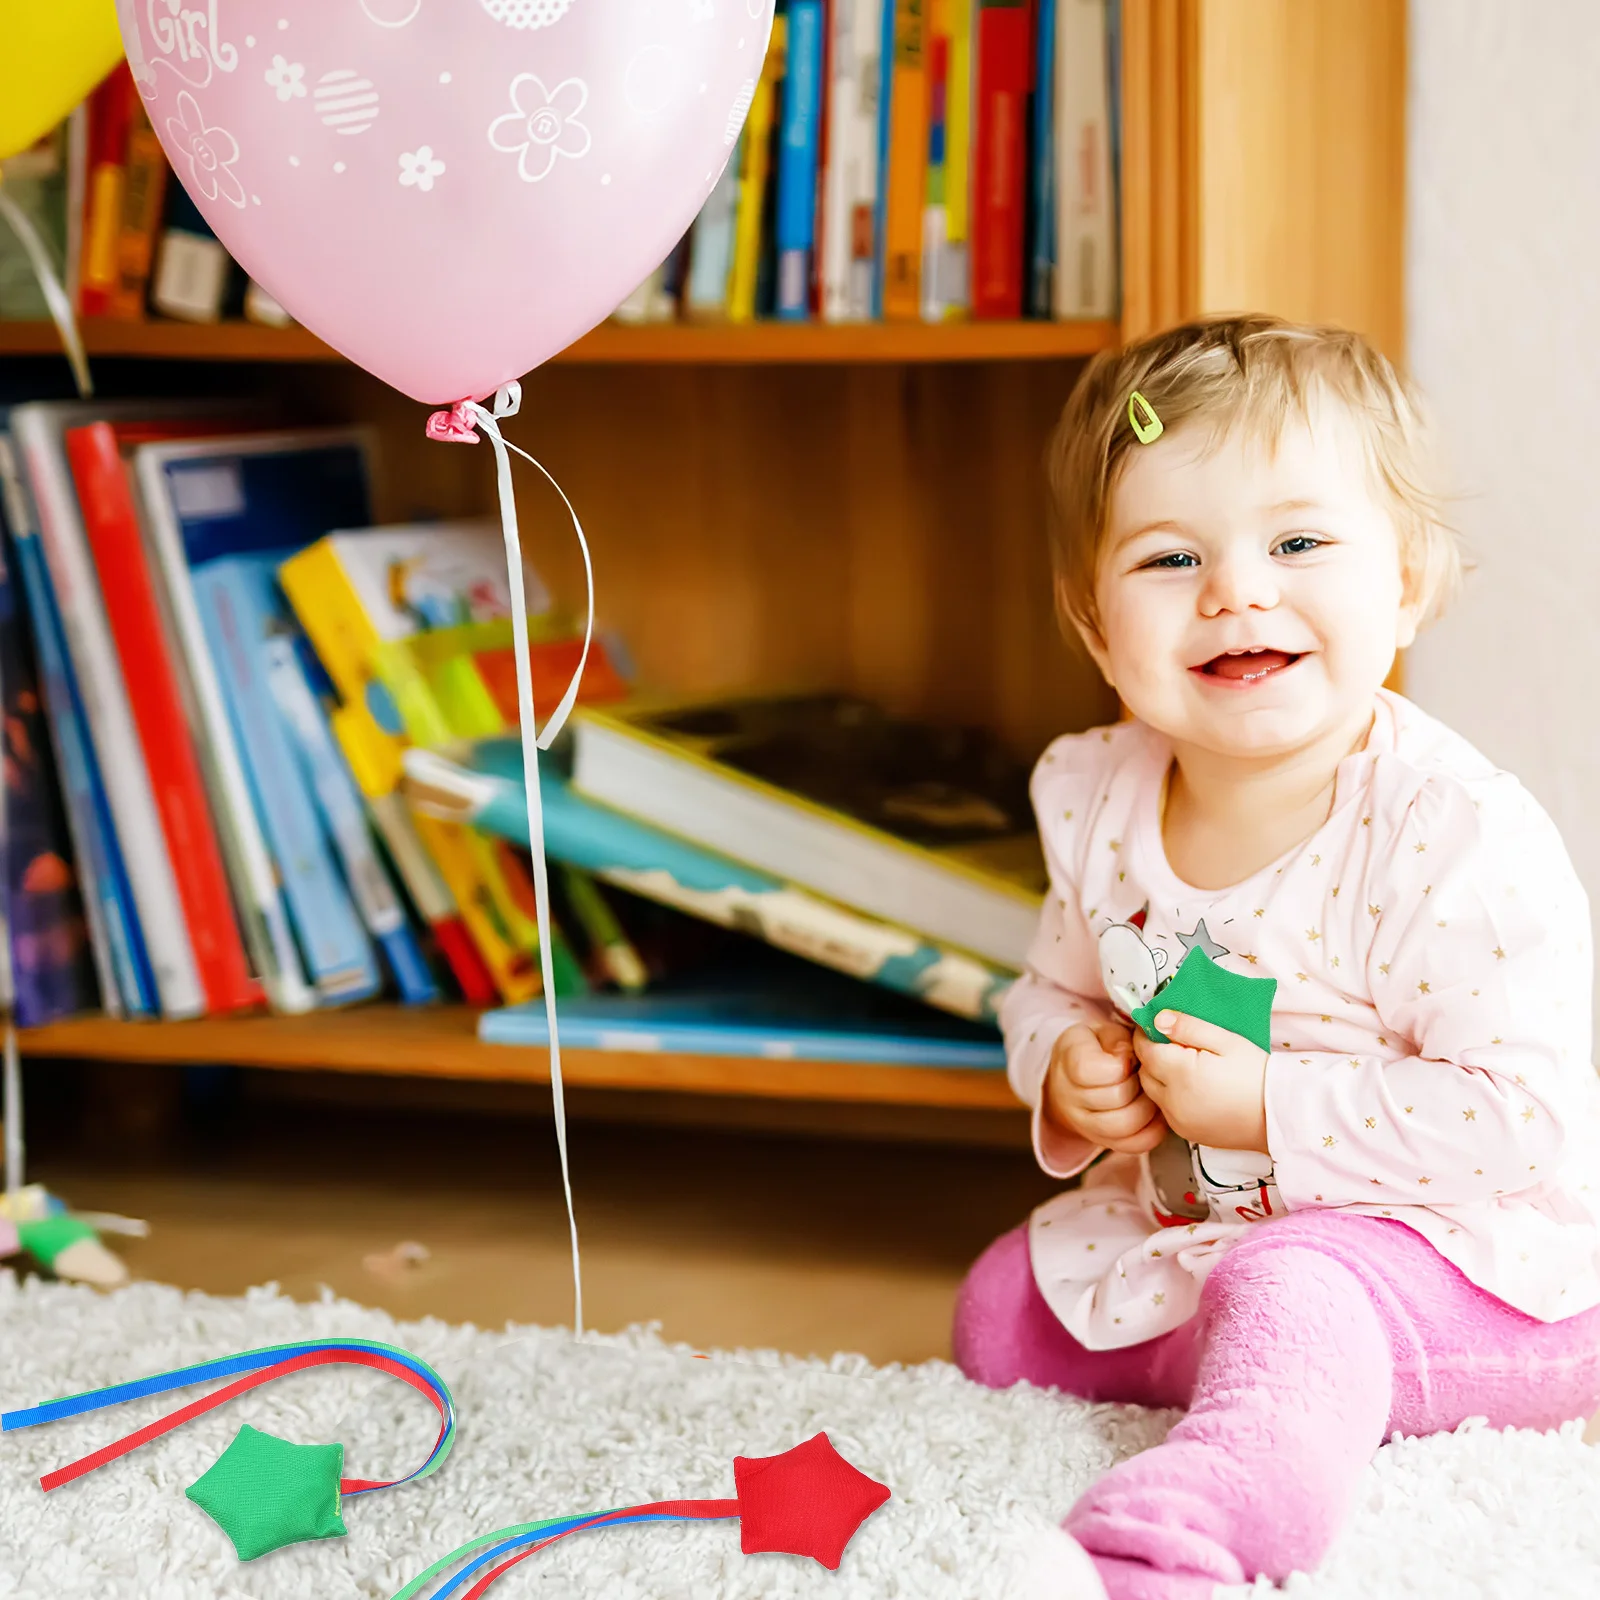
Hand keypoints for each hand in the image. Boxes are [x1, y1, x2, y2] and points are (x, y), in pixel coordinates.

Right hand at [1043, 1019, 1168, 1154]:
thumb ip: (1116, 1038)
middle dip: (1139, 1083)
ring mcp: (1085, 1124)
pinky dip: (1154, 1128)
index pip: (1090, 1071)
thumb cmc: (1095, 1049)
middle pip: (1115, 1098)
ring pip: (1126, 1125)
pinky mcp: (1105, 1141)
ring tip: (1150, 1091)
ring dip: (1148, 1107)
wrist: (1075, 1079)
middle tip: (1145, 1072)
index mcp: (1069, 1061)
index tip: (1130, 1056)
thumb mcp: (1101, 1031)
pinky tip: (1155, 1111)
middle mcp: (1071, 1097)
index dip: (1121, 1064)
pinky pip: (1136, 1144)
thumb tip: (1132, 1053)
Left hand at [1133, 1010, 1269, 1151]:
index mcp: (1180, 1074)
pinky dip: (1169, 1096)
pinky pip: (1166, 1110)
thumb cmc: (1256, 1073)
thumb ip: (1188, 1027)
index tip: (1154, 1024)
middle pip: (1145, 1072)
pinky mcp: (1187, 1134)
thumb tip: (1157, 1018)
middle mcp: (1172, 1101)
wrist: (1280, 1116)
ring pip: (1153, 1092)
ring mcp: (1178, 1121)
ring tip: (1182, 1065)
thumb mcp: (1227, 1041)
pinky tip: (1191, 1087)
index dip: (1145, 1034)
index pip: (1144, 1050)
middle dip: (1151, 1055)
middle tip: (1171, 1043)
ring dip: (1158, 1076)